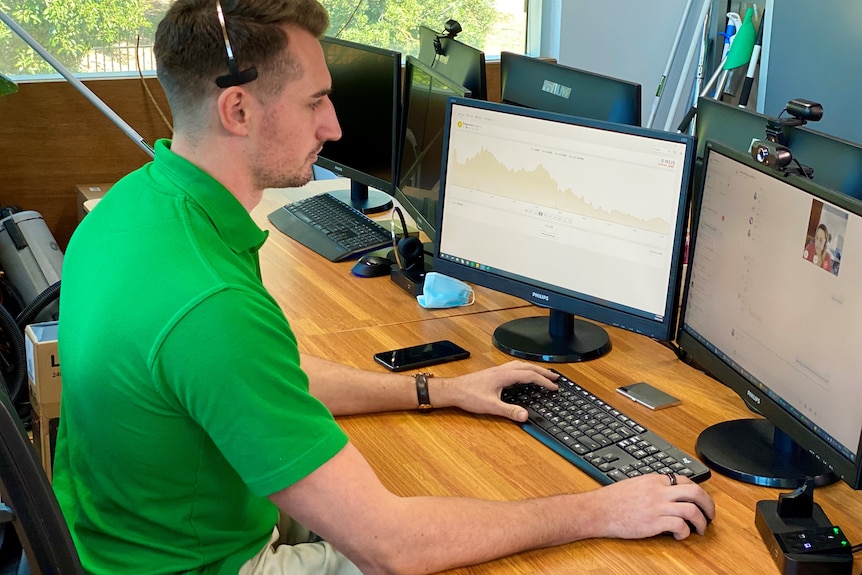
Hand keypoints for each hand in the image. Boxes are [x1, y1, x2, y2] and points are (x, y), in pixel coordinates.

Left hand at [435, 360, 558, 420]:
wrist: (453, 390)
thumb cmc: (468, 395)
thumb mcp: (491, 406)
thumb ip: (509, 411)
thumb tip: (525, 416)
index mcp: (504, 375)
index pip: (530, 375)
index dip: (544, 381)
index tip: (554, 387)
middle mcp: (502, 370)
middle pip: (527, 367)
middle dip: (543, 372)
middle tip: (555, 378)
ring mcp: (497, 370)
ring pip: (520, 365)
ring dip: (533, 369)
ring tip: (542, 374)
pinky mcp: (493, 373)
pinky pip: (513, 367)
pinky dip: (523, 370)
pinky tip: (522, 376)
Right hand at [579, 473, 714, 540]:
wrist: (597, 510)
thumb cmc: (612, 500)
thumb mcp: (634, 485)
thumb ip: (652, 487)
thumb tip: (667, 493)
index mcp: (654, 480)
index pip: (685, 480)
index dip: (698, 491)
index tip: (701, 501)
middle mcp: (658, 491)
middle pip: (695, 492)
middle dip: (708, 505)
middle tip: (711, 515)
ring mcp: (657, 507)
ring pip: (691, 510)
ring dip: (701, 522)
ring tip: (700, 529)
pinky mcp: (653, 523)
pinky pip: (679, 526)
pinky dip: (685, 532)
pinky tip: (680, 536)